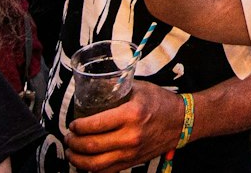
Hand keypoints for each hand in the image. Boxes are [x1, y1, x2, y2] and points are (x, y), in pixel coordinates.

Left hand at [64, 77, 187, 168]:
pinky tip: (85, 163)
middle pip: (91, 146)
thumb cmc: (160, 102)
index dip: (77, 127)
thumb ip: (116, 89)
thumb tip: (93, 86)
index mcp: (131, 114)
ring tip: (71, 152)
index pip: (95, 124)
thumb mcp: (138, 88)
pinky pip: (106, 172)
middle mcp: (130, 136)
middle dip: (73, 143)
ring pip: (95, 164)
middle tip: (68, 137)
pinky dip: (91, 170)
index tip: (72, 124)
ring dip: (78, 159)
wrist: (182, 122)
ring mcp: (131, 153)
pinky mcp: (133, 162)